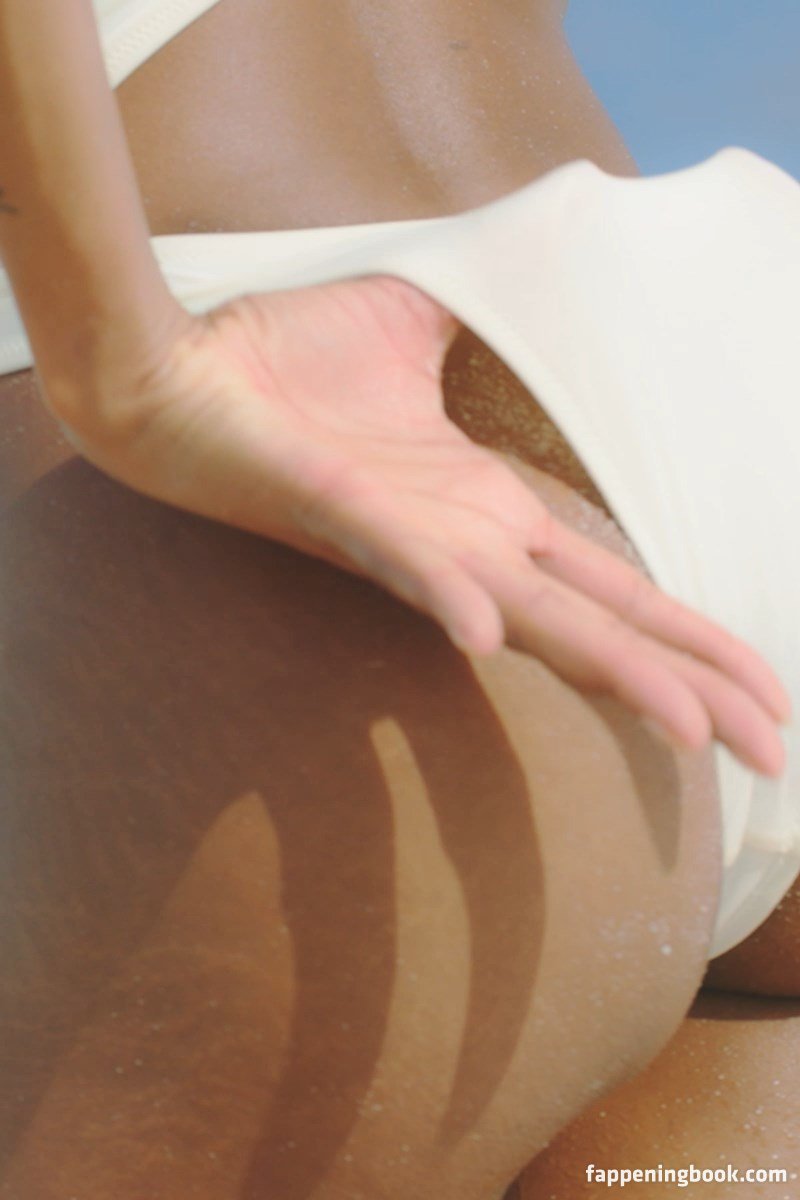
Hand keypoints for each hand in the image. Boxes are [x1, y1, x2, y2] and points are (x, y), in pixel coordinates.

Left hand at [56, 274, 789, 775]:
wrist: (172, 368)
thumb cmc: (282, 358)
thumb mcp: (410, 327)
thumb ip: (478, 331)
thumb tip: (524, 290)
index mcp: (488, 512)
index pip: (616, 588)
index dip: (688, 640)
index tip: (758, 689)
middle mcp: (468, 544)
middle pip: (605, 625)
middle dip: (694, 686)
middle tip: (778, 754)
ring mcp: (411, 541)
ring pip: (534, 616)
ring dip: (613, 670)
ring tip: (692, 731)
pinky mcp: (345, 514)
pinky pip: (405, 565)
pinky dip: (451, 596)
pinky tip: (494, 632)